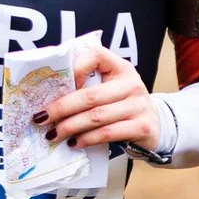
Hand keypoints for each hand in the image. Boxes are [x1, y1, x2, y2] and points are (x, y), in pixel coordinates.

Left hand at [35, 42, 158, 150]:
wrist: (156, 125)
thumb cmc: (124, 104)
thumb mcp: (112, 87)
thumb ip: (89, 84)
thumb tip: (49, 96)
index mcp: (120, 67)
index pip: (96, 56)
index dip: (75, 68)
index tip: (57, 83)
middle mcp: (131, 84)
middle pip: (90, 96)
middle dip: (61, 108)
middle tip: (41, 118)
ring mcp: (138, 105)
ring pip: (96, 117)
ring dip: (70, 127)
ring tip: (53, 134)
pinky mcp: (141, 127)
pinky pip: (107, 133)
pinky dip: (87, 139)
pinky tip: (74, 143)